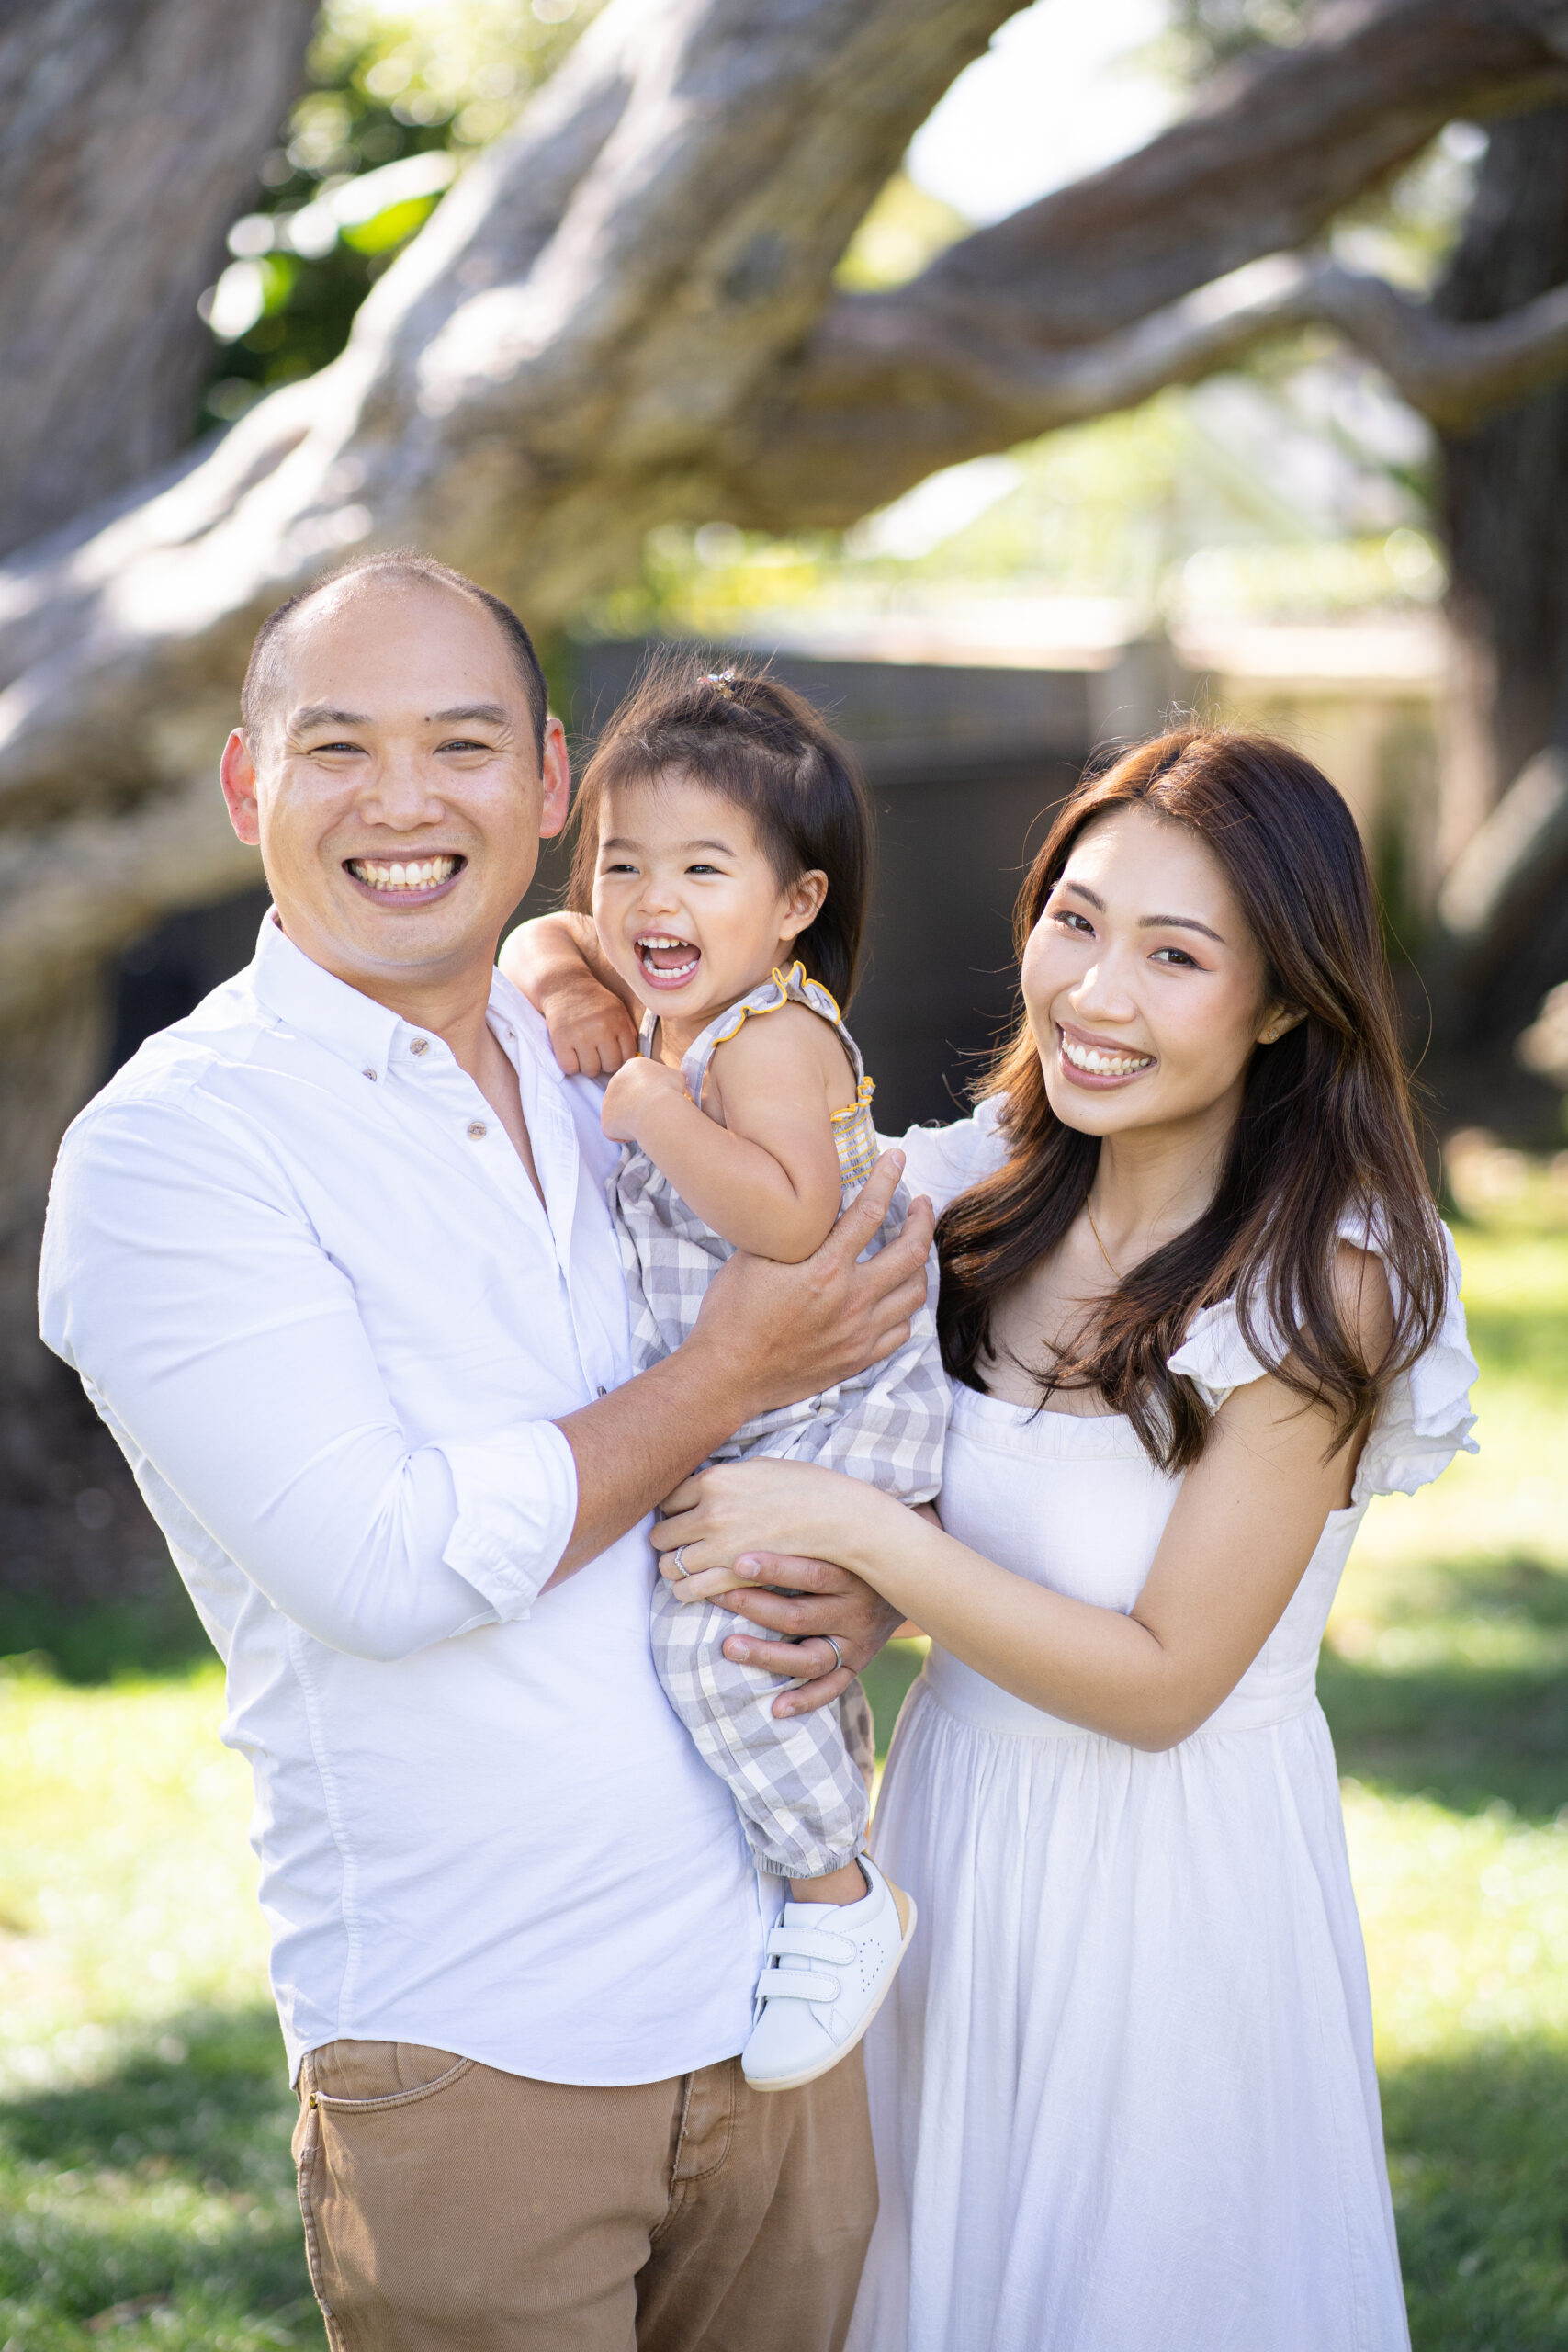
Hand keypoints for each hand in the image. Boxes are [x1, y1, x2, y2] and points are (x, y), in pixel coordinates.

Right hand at [547, 972, 639, 1078]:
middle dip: (604, 1064)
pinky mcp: (561, 1040)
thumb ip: (628, 1031)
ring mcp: (581, 1035)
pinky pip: (570, 1068)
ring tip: (583, 1053)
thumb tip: (633, 1057)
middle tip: (596, 1054)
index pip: (627, 1057)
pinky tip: (571, 1054)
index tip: (611, 1054)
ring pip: (591, 1070)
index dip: (620, 1059)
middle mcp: (601, 1029)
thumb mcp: (617, 1009)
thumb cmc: (593, 1001)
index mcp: (618, 1022)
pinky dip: (571, 1065)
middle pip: (610, 1066)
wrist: (565, 986)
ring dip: (587, 1066)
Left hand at [601, 1055, 686, 1142]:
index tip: (660, 1099)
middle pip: (627, 1096)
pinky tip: (639, 1133)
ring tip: (648, 1123)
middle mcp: (615, 1081)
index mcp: (632, 1067)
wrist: (656, 1108)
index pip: (640, 1080)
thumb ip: (670, 1080)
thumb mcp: (676, 1077)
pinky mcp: (605, 1120)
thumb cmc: (669, 1091)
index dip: (651, 1091)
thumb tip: (672, 1086)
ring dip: (633, 1120)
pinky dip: (628, 1135)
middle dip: (639, 1105)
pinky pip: (617, 1132)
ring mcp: (607, 1101)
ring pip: (621, 1114)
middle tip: (654, 1113)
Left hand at [659, 1525, 903, 1719]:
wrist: (911, 1574)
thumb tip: (751, 1489)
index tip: (736, 1560)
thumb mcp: (842, 1525)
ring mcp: (857, 1641)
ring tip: (728, 1648)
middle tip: (716, 1596)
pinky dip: (805, 1701)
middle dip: (755, 1608)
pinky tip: (775, 1707)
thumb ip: (804, 1513)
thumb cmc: (856, 1543)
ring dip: (767, 1655)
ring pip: (811, 1658)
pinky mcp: (857, 1665)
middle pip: (801, 1616)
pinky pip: (832, 1689)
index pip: (812, 1571)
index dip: (775, 1567)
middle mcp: (855, 1610)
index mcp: (853, 1572)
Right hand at [688, 1151, 933, 1417]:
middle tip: (920, 1206)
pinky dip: (905, 1308)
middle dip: (922, 1221)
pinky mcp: (859, 1358)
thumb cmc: (731, 1314)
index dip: (887, 1180)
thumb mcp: (753, 1259)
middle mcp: (851, 1300)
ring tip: (912, 1249)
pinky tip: (896, 1296)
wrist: (727, 1376)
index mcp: (824, 1269)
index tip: (897, 1160)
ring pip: (915, 1292)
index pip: (869, 1212)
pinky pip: (902, 1330)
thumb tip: (815, 1206)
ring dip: (919, 1264)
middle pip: (910, 1252)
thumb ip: (792, 1233)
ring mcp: (860, 1333)